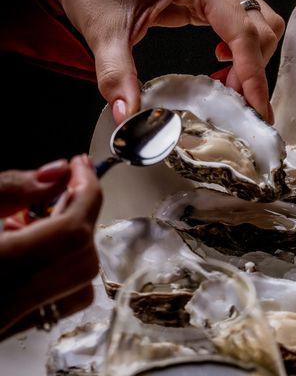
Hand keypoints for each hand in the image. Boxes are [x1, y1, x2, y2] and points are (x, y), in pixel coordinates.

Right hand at [0, 155, 101, 339]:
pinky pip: (59, 302)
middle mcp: (9, 304)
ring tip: (30, 219)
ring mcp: (11, 323)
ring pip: (78, 283)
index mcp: (1, 271)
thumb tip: (57, 173)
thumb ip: (9, 190)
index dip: (86, 189)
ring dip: (70, 243)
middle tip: (55, 189)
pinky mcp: (8, 330)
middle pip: (84, 256)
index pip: (75, 227)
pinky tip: (26, 249)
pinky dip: (59, 270)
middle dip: (78, 215)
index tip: (82, 165)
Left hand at [19, 0, 284, 123]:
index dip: (253, 76)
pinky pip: (242, 21)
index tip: (257, 110)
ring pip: (259, 24)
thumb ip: (117, 75)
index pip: (244, 33)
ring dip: (251, 59)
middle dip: (254, 70)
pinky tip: (219, 64)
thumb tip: (130, 116)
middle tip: (232, 103)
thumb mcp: (102, 30)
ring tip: (225, 86)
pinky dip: (241, 48)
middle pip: (262, 29)